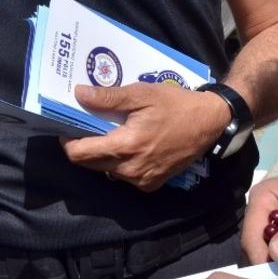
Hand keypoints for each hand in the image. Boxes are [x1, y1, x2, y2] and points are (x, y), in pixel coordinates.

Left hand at [61, 82, 230, 190]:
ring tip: (112, 132)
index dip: (68, 140)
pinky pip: (124, 175)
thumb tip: (78, 94)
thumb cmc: (175, 104)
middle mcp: (130, 170)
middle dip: (84, 146)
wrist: (209, 122)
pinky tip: (131, 144)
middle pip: (89, 164)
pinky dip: (120, 162)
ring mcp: (142, 181)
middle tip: (90, 125)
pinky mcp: (151, 184)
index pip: (79, 154)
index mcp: (126, 147)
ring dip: (103, 154)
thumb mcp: (142, 94)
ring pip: (106, 170)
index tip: (69, 126)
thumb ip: (108, 98)